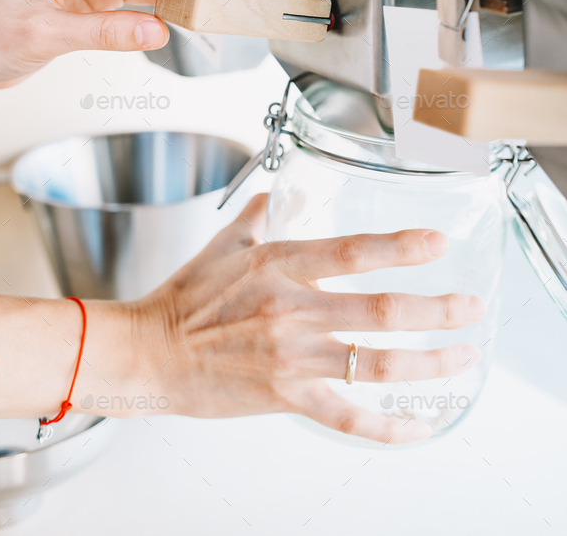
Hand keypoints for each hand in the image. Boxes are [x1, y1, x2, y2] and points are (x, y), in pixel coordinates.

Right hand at [129, 194, 484, 443]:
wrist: (149, 353)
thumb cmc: (185, 299)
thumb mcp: (223, 243)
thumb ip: (260, 213)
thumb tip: (280, 191)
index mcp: (278, 264)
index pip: (353, 251)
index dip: (401, 246)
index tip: (437, 243)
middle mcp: (292, 309)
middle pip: (382, 311)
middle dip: (438, 310)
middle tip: (470, 307)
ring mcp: (291, 356)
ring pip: (376, 363)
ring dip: (429, 362)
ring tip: (462, 356)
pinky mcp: (286, 396)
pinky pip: (347, 417)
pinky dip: (387, 427)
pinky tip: (417, 426)